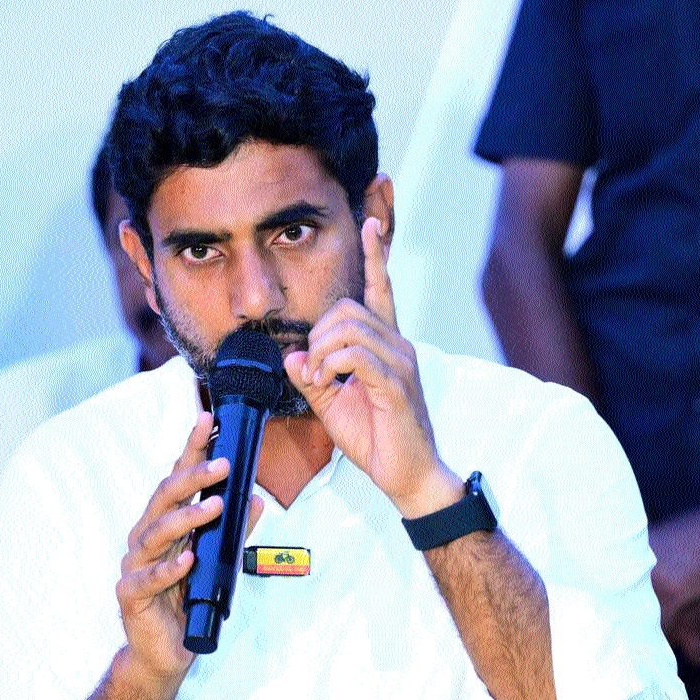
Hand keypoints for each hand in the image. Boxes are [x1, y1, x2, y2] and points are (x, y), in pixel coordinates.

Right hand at [115, 411, 263, 680]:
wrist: (164, 653)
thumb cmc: (187, 601)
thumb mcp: (218, 562)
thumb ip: (233, 530)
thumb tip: (256, 498)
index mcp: (164, 524)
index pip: (178, 479)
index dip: (191, 449)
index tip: (207, 420)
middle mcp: (146, 538)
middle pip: (164, 498)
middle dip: (193, 477)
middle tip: (222, 464)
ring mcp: (135, 565)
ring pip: (155, 533)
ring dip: (186, 517)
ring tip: (214, 506)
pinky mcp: (131, 595)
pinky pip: (148, 578)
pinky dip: (169, 568)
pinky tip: (188, 559)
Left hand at [283, 217, 459, 516]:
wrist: (408, 476)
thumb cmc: (375, 439)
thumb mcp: (332, 404)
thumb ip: (312, 377)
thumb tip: (291, 356)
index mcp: (386, 345)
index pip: (380, 291)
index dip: (375, 257)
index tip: (370, 222)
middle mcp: (398, 345)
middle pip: (348, 309)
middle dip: (318, 334)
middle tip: (313, 369)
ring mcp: (400, 362)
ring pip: (350, 328)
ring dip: (321, 352)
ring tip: (321, 380)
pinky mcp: (395, 384)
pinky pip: (357, 354)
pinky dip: (332, 365)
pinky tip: (328, 383)